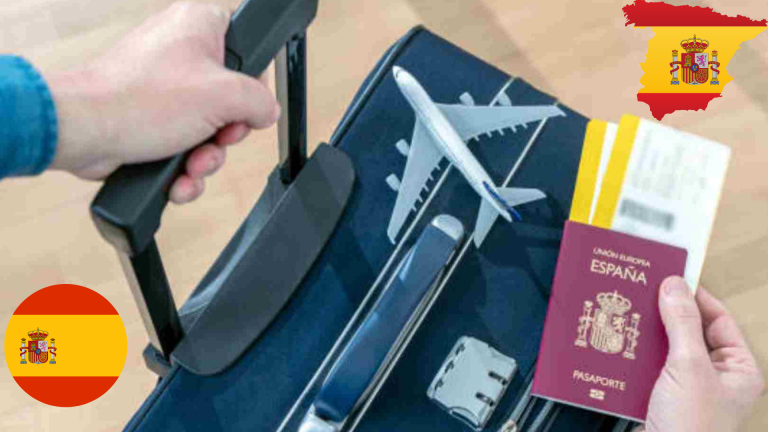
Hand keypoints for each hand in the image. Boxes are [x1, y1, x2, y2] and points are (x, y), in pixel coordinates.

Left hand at [45, 2, 279, 202]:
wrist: (83, 132)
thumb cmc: (137, 100)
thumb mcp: (221, 96)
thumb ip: (258, 101)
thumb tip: (266, 111)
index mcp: (199, 27)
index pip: (248, 47)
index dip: (254, 83)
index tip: (247, 106)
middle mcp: (181, 53)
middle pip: (232, 99)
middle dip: (227, 134)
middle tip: (218, 139)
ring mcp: (165, 88)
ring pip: (209, 129)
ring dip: (207, 157)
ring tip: (192, 166)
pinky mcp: (151, 119)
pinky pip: (184, 145)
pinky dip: (184, 168)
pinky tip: (178, 179)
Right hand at [636, 276, 764, 431]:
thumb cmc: (692, 428)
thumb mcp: (688, 366)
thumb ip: (682, 323)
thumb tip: (674, 286)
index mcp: (738, 369)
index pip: (719, 319)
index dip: (695, 297)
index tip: (670, 278)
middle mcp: (716, 378)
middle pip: (690, 331)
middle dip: (666, 314)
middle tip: (643, 293)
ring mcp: (689, 389)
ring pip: (667, 349)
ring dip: (647, 335)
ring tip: (628, 317)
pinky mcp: (664, 400)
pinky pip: (650, 368)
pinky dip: (636, 356)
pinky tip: (620, 346)